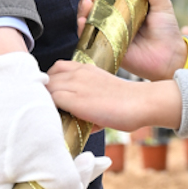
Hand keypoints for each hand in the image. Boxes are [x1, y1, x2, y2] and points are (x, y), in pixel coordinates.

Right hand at [0, 52, 109, 188]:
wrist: (12, 77)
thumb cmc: (27, 118)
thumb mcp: (54, 161)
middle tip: (90, 171)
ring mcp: (2, 167)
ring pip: (41, 186)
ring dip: (71, 177)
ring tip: (97, 161)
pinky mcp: (14, 154)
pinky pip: (41, 170)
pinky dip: (64, 165)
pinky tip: (91, 158)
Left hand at [47, 57, 183, 133]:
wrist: (142, 102)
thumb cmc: (128, 103)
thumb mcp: (103, 92)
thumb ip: (87, 101)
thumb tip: (77, 119)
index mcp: (85, 69)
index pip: (57, 68)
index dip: (52, 83)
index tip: (54, 97)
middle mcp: (78, 73)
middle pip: (47, 78)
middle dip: (45, 93)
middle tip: (51, 110)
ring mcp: (76, 85)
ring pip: (46, 88)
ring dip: (46, 101)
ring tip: (53, 115)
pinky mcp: (75, 99)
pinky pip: (51, 100)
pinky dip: (50, 109)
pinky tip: (57, 120)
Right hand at [74, 0, 186, 80]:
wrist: (171, 56)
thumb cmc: (167, 32)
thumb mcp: (163, 6)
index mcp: (125, 12)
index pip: (106, 1)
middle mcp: (115, 24)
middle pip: (93, 13)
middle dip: (86, 4)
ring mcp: (111, 38)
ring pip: (90, 26)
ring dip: (83, 15)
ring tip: (86, 6)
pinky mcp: (110, 50)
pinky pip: (93, 43)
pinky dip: (85, 33)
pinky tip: (84, 24)